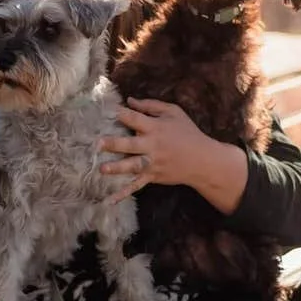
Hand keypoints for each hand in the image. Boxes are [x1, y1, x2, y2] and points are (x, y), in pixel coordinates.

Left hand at [99, 97, 214, 203]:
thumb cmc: (188, 132)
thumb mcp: (173, 112)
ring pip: (132, 166)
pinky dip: (123, 193)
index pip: (136, 120)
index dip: (122, 114)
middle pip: (130, 145)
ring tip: (101, 169)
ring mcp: (152, 164)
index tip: (106, 111)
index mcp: (156, 128)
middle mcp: (152, 146)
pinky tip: (110, 199)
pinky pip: (136, 186)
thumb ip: (151, 105)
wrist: (203, 161)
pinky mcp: (153, 177)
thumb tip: (129, 100)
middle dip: (114, 144)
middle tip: (97, 144)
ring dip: (116, 168)